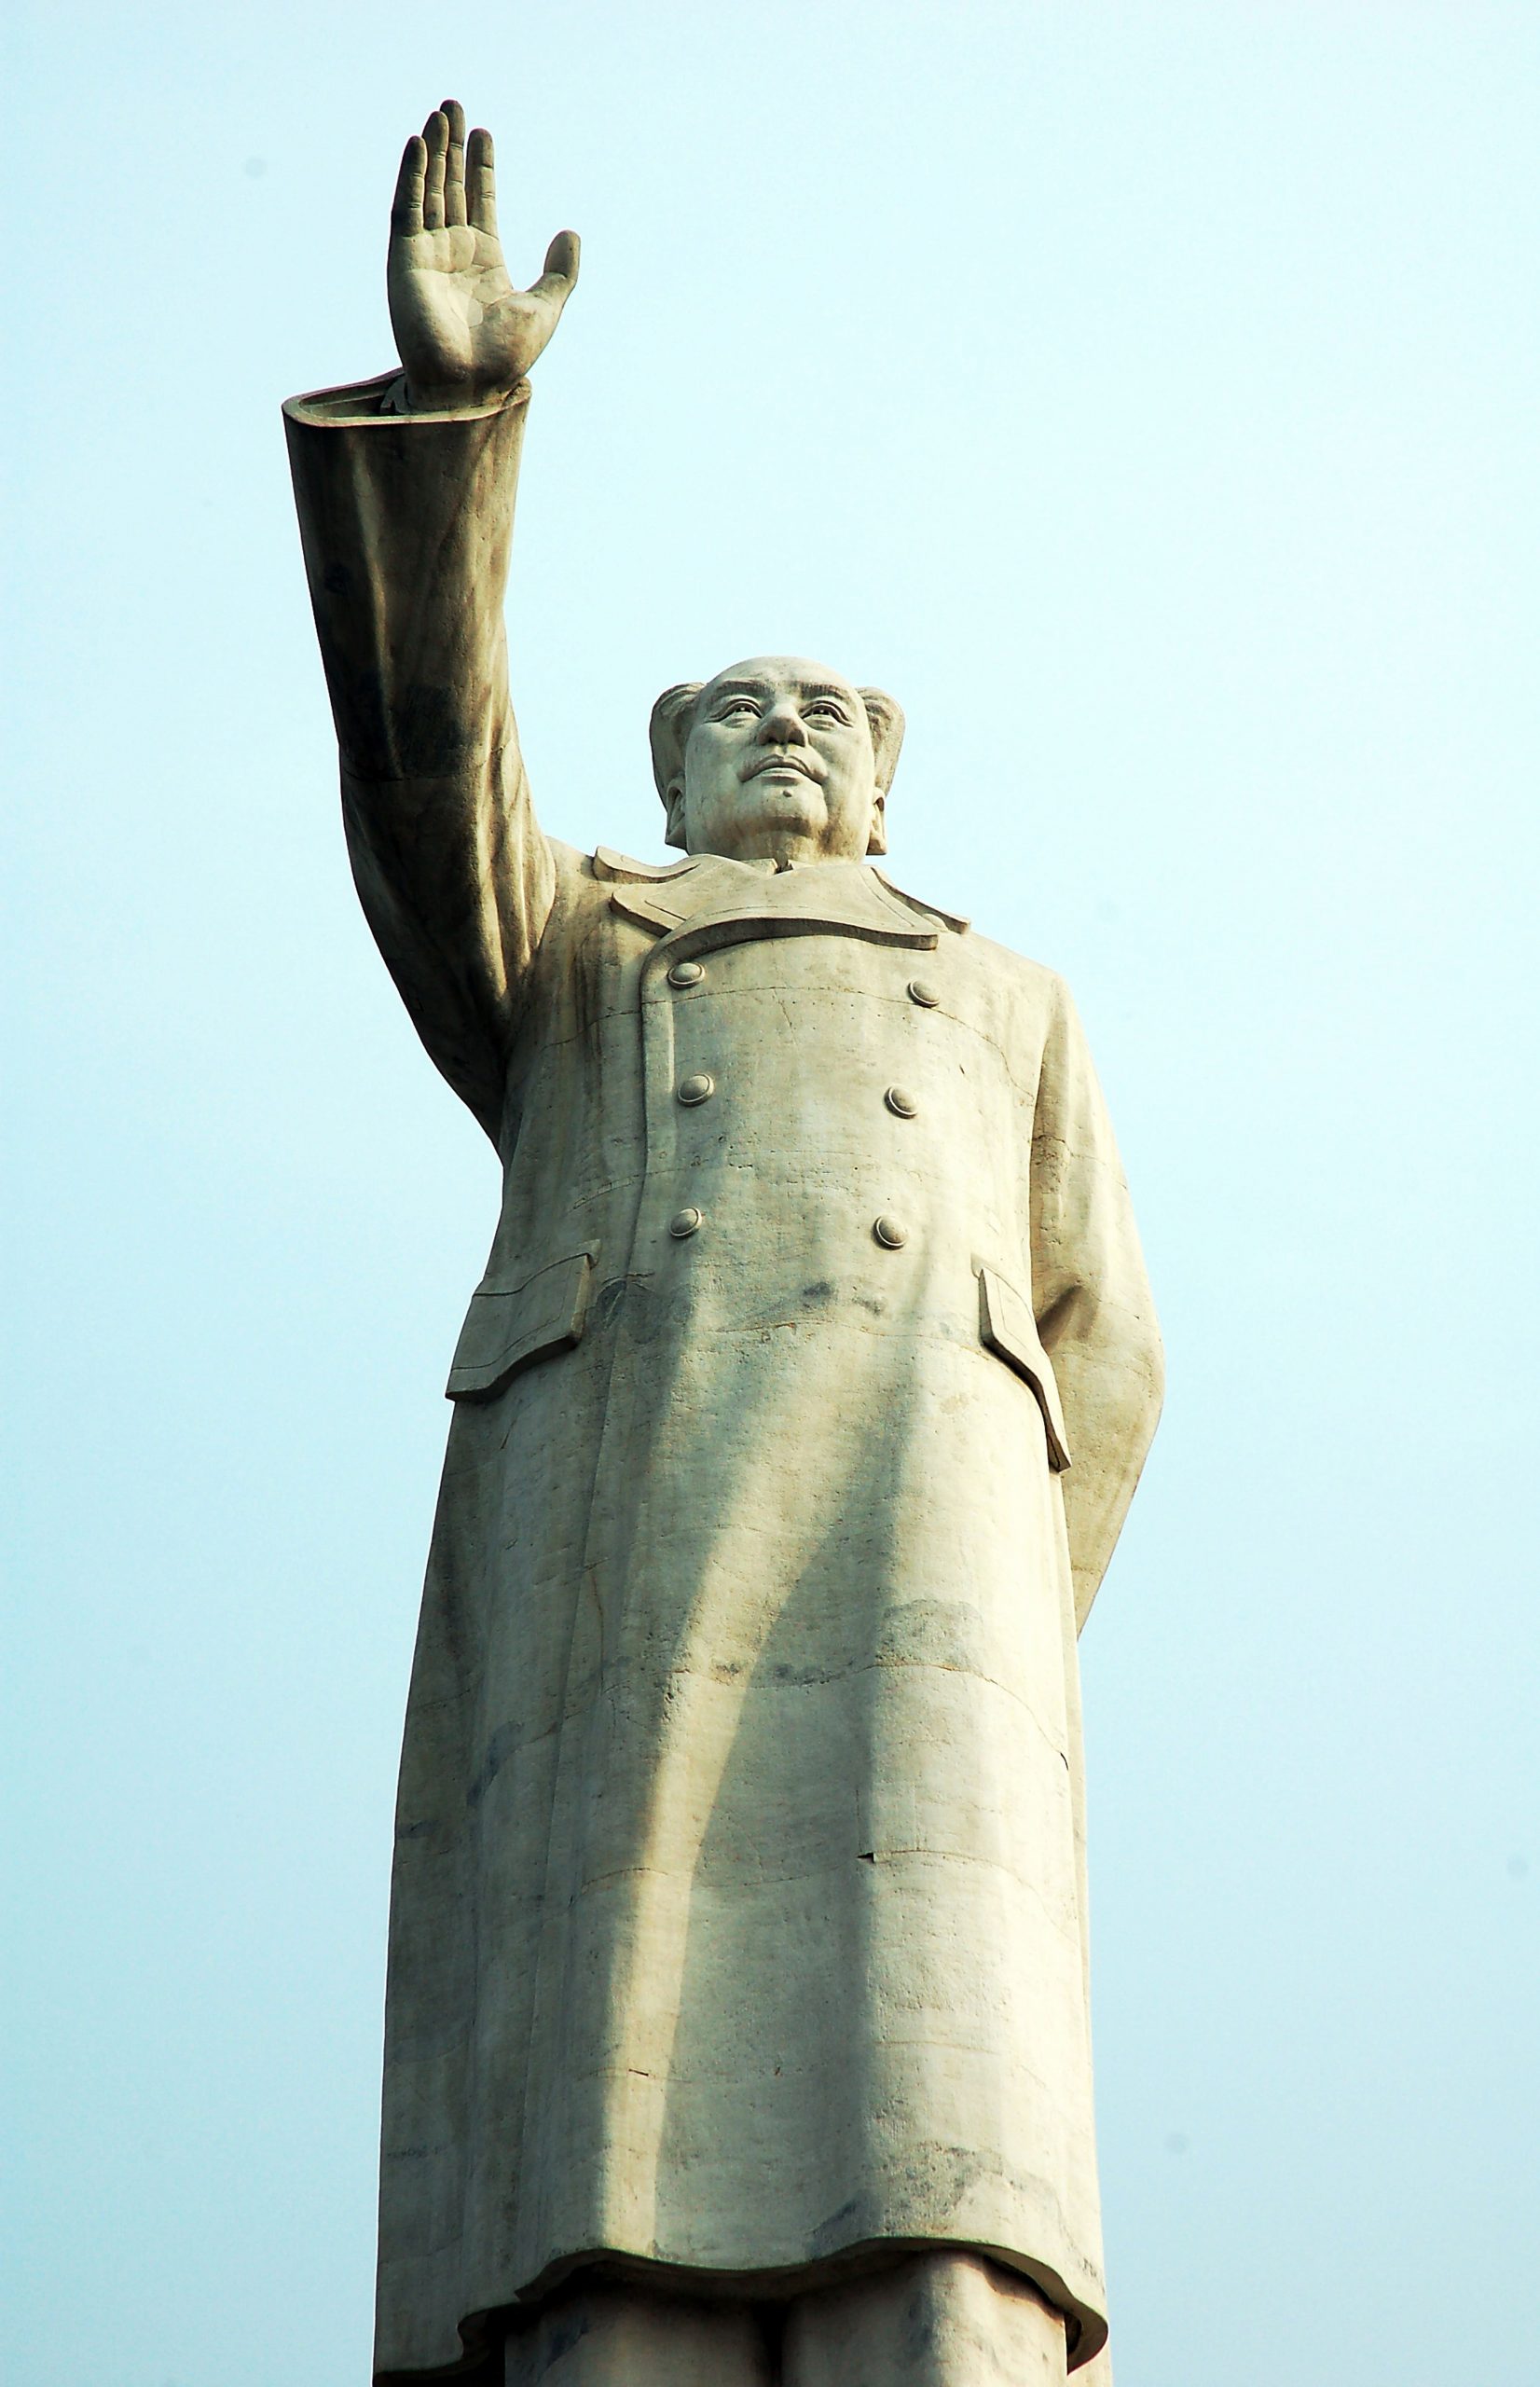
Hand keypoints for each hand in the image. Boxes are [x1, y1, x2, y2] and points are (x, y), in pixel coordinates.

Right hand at [387, 100, 578, 411]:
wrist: (472, 386)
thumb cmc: (506, 358)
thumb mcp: (546, 307)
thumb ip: (560, 271)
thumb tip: (571, 233)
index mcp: (484, 261)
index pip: (480, 201)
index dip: (481, 167)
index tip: (483, 133)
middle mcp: (452, 252)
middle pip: (450, 187)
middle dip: (452, 147)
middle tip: (455, 105)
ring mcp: (427, 254)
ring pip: (428, 190)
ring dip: (432, 151)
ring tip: (440, 113)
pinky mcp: (405, 260)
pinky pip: (406, 210)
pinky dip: (411, 177)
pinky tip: (419, 145)